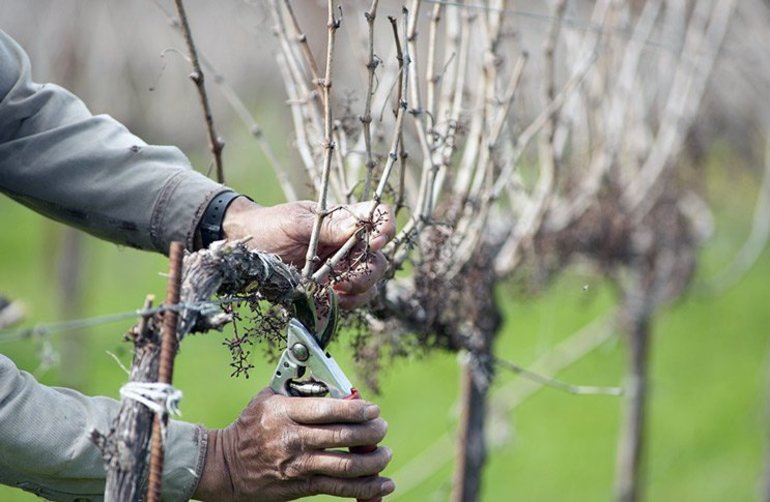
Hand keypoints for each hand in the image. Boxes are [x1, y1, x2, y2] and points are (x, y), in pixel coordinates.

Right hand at [193, 388, 393, 501]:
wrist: (224, 466)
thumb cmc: (250, 427)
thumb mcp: (268, 399)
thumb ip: (298, 390)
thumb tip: (333, 385)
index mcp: (285, 412)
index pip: (329, 409)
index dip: (357, 409)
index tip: (373, 409)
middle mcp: (293, 439)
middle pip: (343, 436)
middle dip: (371, 432)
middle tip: (382, 428)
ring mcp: (298, 465)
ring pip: (346, 465)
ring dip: (373, 460)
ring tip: (385, 454)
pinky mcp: (301, 487)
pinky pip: (339, 488)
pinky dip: (366, 487)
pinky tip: (383, 483)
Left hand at [222, 198, 395, 308]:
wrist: (246, 252)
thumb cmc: (270, 228)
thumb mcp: (295, 222)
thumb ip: (326, 226)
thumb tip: (358, 226)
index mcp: (343, 221)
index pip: (378, 217)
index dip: (385, 228)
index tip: (376, 241)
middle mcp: (348, 245)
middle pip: (378, 258)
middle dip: (368, 271)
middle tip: (345, 279)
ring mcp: (341, 269)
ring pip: (369, 283)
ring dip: (358, 290)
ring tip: (334, 291)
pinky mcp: (331, 290)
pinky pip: (352, 300)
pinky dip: (345, 304)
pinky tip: (328, 300)